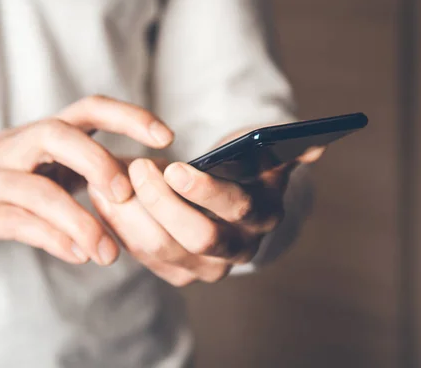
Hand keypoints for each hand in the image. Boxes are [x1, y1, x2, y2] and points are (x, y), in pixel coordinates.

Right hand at [0, 96, 173, 265]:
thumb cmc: (3, 179)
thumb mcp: (44, 164)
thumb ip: (89, 170)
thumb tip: (147, 184)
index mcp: (43, 134)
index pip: (89, 108)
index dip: (129, 116)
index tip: (167, 136)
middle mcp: (18, 147)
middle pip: (59, 135)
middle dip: (99, 162)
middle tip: (127, 196)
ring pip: (38, 189)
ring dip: (80, 221)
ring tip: (109, 253)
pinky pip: (16, 222)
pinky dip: (51, 239)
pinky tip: (78, 255)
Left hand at [88, 133, 323, 285]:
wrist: (227, 203)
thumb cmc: (241, 168)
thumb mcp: (263, 154)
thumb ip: (286, 147)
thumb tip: (316, 146)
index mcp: (262, 215)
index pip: (235, 209)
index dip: (203, 190)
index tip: (172, 167)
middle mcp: (238, 248)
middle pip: (196, 237)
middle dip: (161, 202)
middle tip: (136, 168)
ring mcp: (205, 267)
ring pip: (161, 248)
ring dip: (129, 213)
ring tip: (106, 180)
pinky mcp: (177, 273)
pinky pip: (141, 255)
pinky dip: (119, 226)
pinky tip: (103, 198)